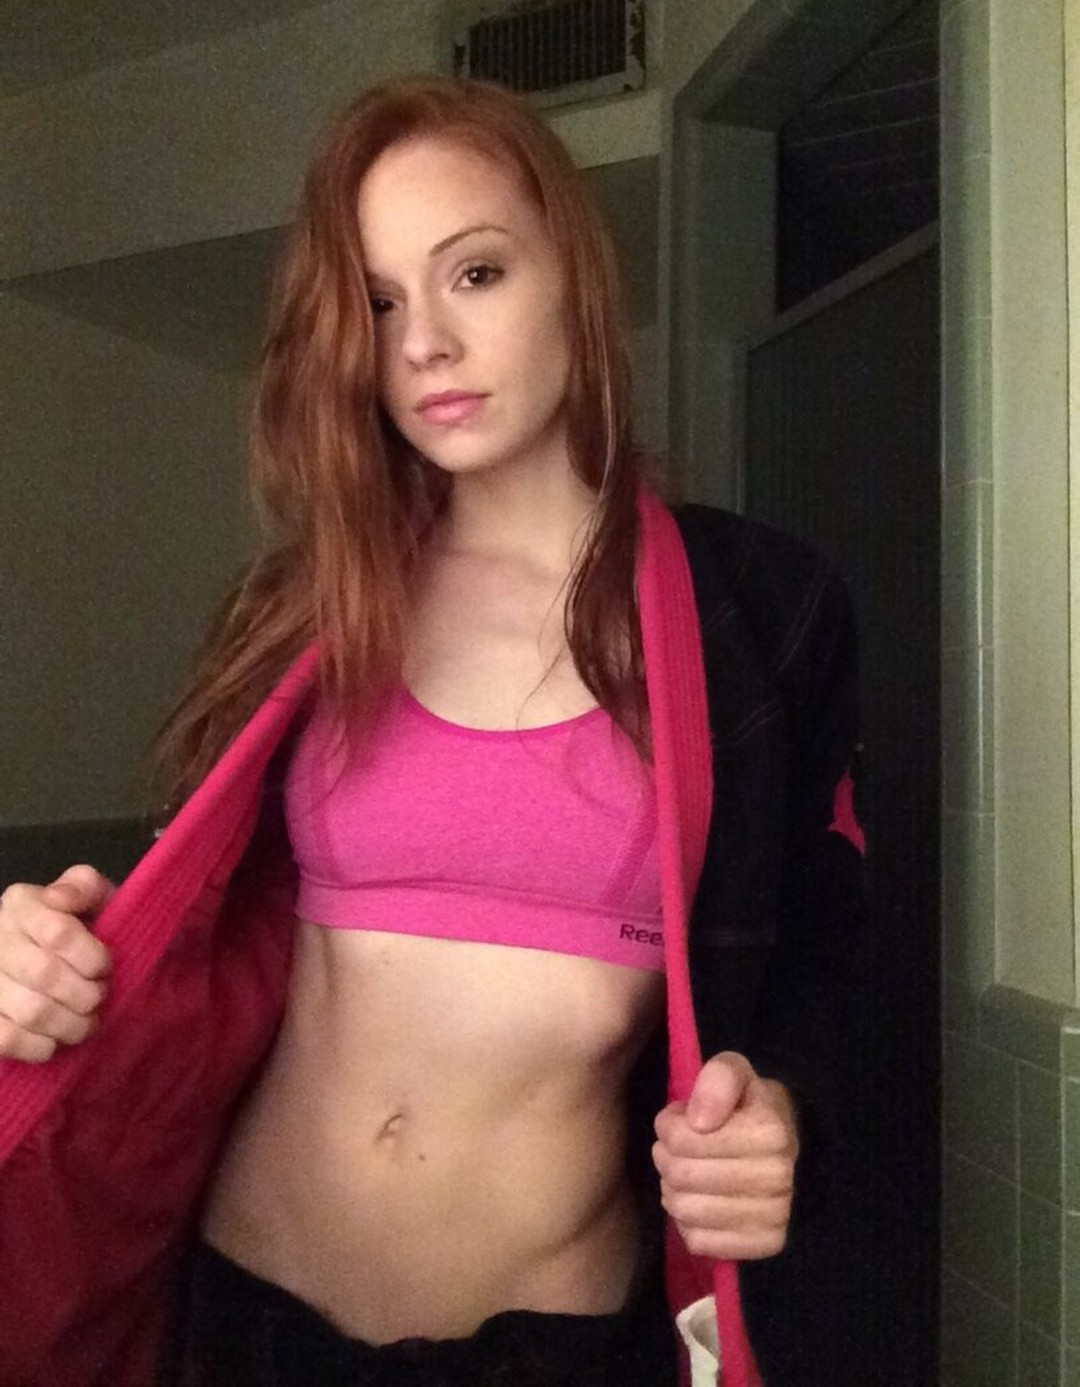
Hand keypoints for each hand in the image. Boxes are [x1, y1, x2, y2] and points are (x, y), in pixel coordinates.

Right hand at [0, 865, 113, 1062]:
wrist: (56, 962)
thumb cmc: (80, 929)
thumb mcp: (92, 899)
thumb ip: (85, 887)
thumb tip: (61, 897)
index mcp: (21, 903)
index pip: (58, 931)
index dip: (91, 957)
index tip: (105, 968)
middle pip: (45, 975)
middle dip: (85, 994)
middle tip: (98, 999)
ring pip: (30, 1011)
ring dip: (70, 1025)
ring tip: (86, 1023)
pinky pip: (7, 1040)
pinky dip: (40, 1046)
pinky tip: (55, 1040)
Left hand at [652, 1051, 797, 1259]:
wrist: (786, 1147)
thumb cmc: (749, 1107)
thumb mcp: (734, 1073)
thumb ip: (717, 1079)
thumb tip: (699, 1121)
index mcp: (770, 1132)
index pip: (681, 1139)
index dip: (667, 1126)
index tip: (678, 1120)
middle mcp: (778, 1177)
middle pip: (680, 1176)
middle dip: (666, 1158)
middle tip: (675, 1150)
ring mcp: (774, 1216)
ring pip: (685, 1211)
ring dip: (674, 1191)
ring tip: (685, 1174)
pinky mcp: (764, 1245)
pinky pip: (699, 1242)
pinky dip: (689, 1223)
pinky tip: (701, 1202)